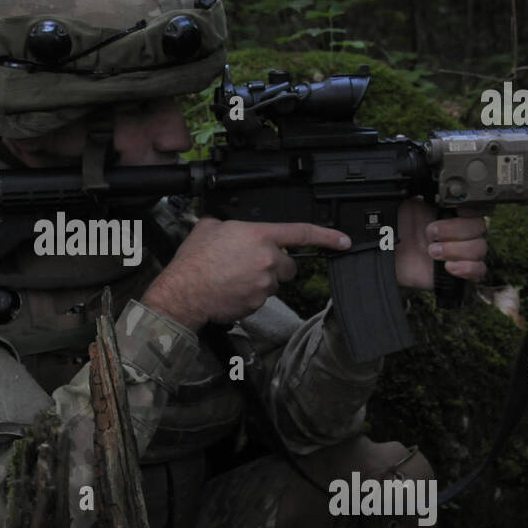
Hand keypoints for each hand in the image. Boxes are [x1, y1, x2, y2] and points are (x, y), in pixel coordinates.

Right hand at [141, 218, 351, 330]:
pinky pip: (261, 298)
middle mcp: (267, 260)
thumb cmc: (193, 262)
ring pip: (273, 282)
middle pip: (288, 265)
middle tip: (250, 265)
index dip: (327, 236)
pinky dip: (249, 295)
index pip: (301, 233)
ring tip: (233, 278)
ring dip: (260, 280)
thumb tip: (231, 227)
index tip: (343, 241)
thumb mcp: (209, 228)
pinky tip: (230, 290)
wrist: (183, 293)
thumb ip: (229, 224)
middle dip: (275, 265)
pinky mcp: (257, 303)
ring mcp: (264, 284)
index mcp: (258, 236)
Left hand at [393, 197, 488, 290]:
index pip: (477, 207)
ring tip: (432, 251)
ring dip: (456, 250)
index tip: (457, 210)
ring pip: (480, 248)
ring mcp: (463, 252)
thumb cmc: (399, 230)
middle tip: (430, 233)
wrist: (390, 256)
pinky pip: (479, 270)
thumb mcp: (408, 205)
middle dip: (455, 230)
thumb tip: (430, 180)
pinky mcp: (461, 271)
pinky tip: (449, 266)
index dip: (470, 209)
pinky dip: (467, 268)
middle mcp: (462, 231)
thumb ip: (423, 193)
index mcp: (453, 213)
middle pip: (480, 227)